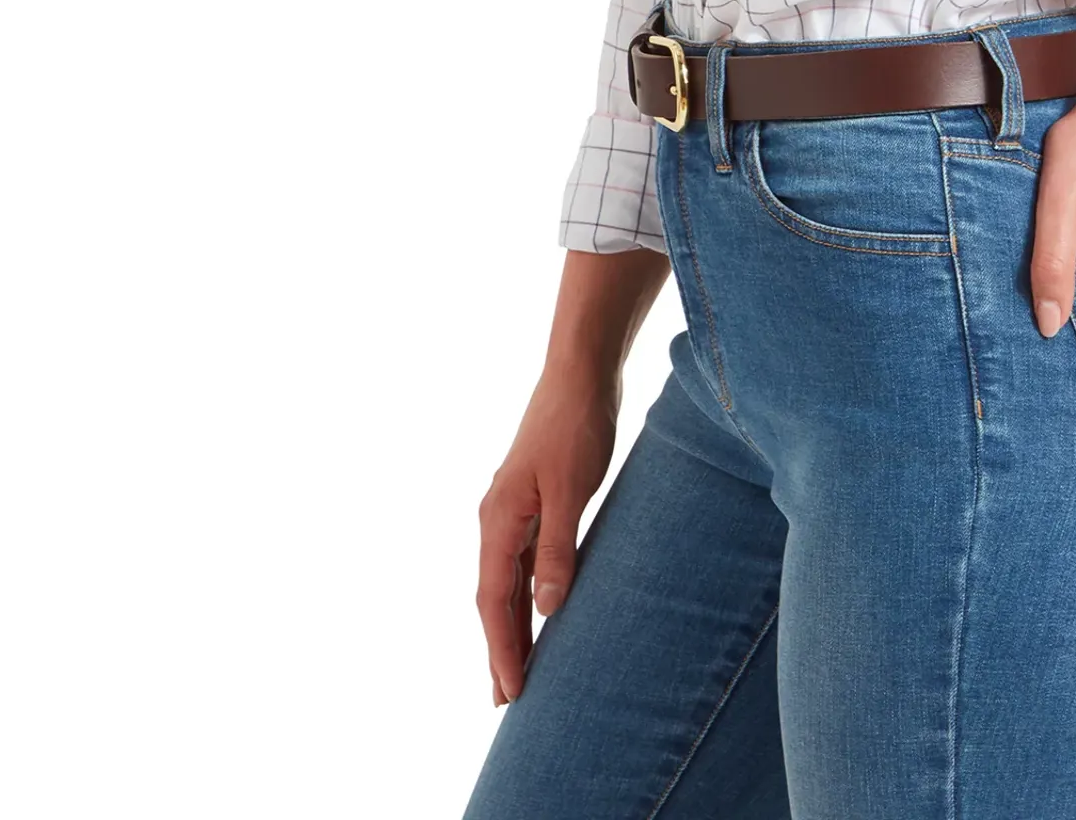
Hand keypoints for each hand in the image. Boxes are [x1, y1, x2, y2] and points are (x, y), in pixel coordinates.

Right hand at [476, 371, 619, 704]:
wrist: (581, 373)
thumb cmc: (577, 426)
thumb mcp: (571, 489)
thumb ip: (558, 548)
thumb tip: (548, 610)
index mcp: (499, 520)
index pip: (495, 601)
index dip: (502, 649)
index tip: (511, 693)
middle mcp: (497, 519)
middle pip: (494, 598)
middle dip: (500, 649)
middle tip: (506, 702)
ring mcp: (513, 509)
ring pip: (507, 582)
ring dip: (512, 625)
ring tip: (519, 670)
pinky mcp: (533, 500)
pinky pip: (523, 561)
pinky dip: (527, 593)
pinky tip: (540, 611)